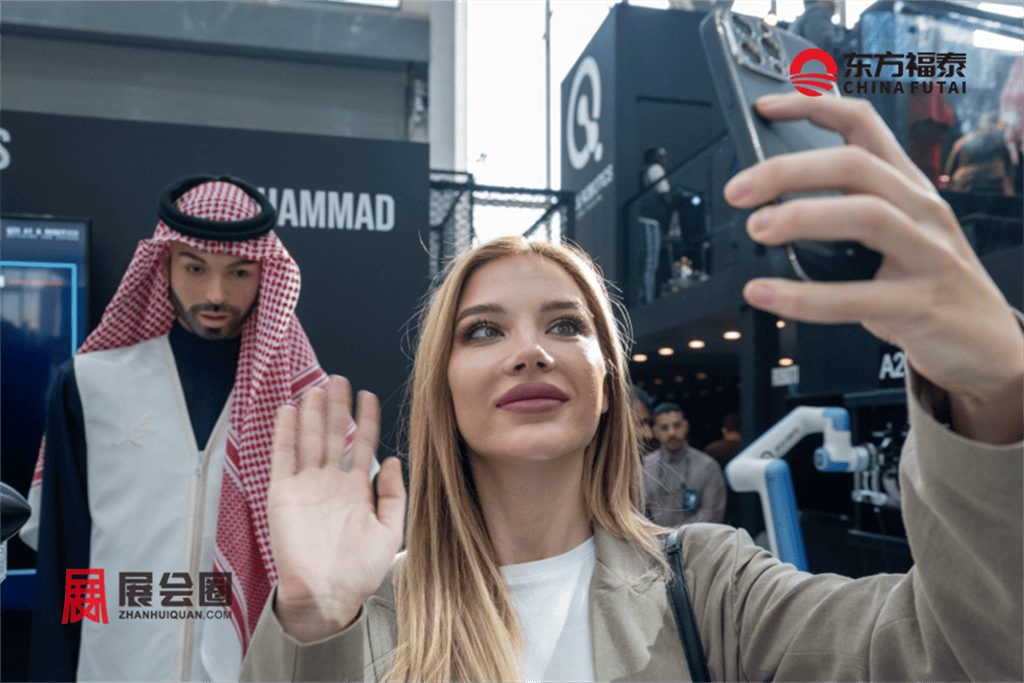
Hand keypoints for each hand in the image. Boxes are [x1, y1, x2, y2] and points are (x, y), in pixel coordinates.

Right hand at [268, 375, 405, 641]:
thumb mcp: (390, 531)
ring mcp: (306, 486)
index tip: (369, 396)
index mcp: (355, 491)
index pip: (363, 446)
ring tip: (317, 386)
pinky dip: (285, 433)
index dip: (366, 420)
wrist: (327, 595)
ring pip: (309, 440)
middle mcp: (330, 484)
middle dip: (337, 407)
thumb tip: (394, 459)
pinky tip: (289, 410)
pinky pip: (282, 457)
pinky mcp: (282, 494)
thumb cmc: (359, 571)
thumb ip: (394, 494)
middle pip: (334, 435)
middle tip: (339, 379)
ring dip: (312, 414)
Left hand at [725, 93, 1022, 444]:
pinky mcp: (920, 304)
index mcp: (908, 187)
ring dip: (802, 217)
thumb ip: (846, 212)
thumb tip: (771, 203)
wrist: (987, 346)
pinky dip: (802, 297)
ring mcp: (926, 254)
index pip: (863, 124)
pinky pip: (855, 297)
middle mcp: (921, 210)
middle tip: (739, 190)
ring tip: (757, 229)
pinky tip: (765, 294)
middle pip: (854, 165)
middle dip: (789, 170)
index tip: (766, 108)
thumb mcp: (896, 235)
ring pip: (865, 215)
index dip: (813, 106)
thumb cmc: (928, 286)